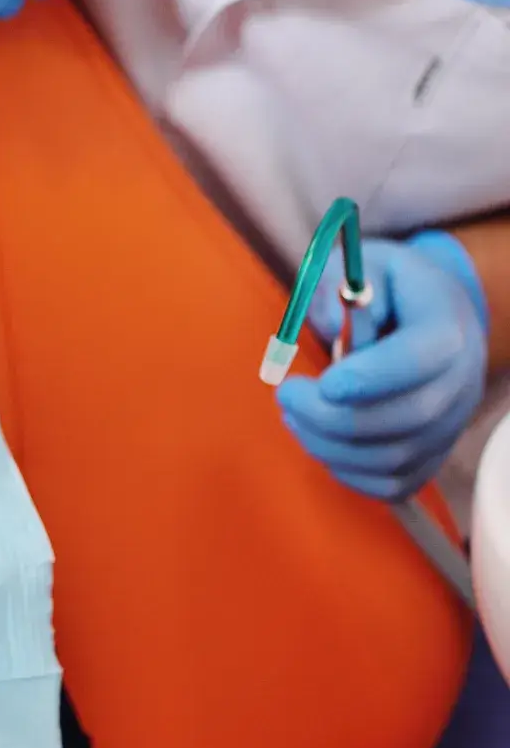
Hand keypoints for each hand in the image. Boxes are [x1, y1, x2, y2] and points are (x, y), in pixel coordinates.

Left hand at [277, 234, 488, 501]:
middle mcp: (460, 382)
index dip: (373, 377)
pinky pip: (394, 483)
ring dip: (331, 445)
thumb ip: (334, 285)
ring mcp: (450, 424)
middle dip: (333, 417)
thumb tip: (327, 326)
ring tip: (295, 417)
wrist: (434, 317)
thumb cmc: (389, 289)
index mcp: (446, 326)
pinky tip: (322, 442)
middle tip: (287, 397)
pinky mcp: (432, 454)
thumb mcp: (361, 264)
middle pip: (407, 417)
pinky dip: (350, 473)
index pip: (422, 359)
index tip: (324, 383)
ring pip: (395, 457)